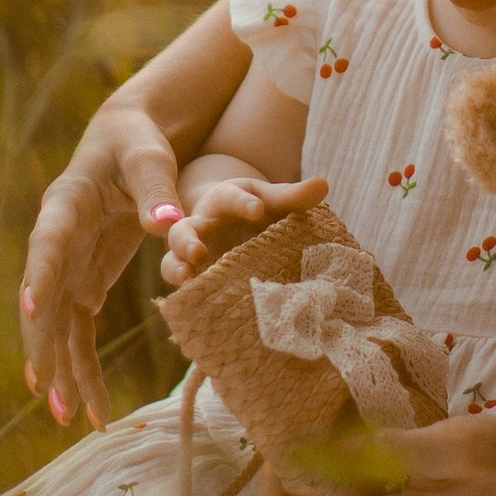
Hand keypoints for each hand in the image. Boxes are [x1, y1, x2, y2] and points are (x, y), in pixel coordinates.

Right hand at [19, 99, 185, 425]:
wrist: (126, 141)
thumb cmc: (137, 143)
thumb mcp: (149, 156)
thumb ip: (157, 187)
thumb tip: (168, 225)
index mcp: (66, 202)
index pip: (49, 242)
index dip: (40, 273)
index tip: (33, 308)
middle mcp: (57, 240)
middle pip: (44, 297)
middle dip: (44, 343)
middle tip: (48, 389)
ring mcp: (67, 266)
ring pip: (57, 324)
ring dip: (60, 369)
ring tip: (66, 416)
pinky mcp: (83, 282)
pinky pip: (77, 329)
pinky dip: (80, 364)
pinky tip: (84, 404)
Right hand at [157, 175, 328, 287]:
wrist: (237, 226)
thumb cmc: (256, 209)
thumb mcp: (272, 199)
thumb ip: (293, 196)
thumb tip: (323, 184)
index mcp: (222, 202)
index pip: (229, 197)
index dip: (242, 202)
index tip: (258, 209)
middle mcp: (201, 228)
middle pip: (182, 230)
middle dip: (186, 241)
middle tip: (198, 252)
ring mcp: (194, 257)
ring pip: (172, 261)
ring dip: (176, 270)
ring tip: (185, 281)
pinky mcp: (195, 280)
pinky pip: (184, 291)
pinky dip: (185, 301)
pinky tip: (193, 312)